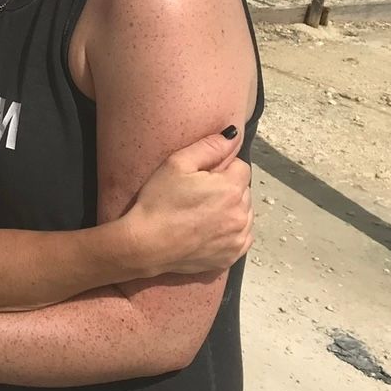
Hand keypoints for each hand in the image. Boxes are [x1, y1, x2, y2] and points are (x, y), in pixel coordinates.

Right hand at [128, 131, 253, 277]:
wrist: (145, 245)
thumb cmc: (158, 203)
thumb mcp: (177, 163)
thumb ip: (210, 146)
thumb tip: (233, 135)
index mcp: (231, 188)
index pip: (241, 167)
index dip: (220, 169)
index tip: (201, 177)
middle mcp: (241, 214)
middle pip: (244, 190)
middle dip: (227, 189)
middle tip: (198, 195)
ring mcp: (238, 238)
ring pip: (244, 213)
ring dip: (230, 210)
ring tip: (202, 214)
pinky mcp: (232, 255)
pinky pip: (242, 236)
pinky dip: (231, 231)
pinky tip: (209, 230)